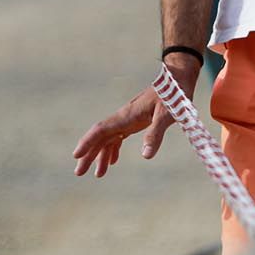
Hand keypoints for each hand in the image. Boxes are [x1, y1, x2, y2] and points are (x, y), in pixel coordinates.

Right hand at [74, 57, 199, 177]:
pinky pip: (118, 137)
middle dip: (88, 154)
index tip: (76, 155)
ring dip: (100, 155)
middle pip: (100, 137)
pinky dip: (113, 149)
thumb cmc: (173, 96)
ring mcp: (128, 119)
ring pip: (108, 139)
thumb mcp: (166, 115)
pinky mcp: (136, 121)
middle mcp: (123, 118)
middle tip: (79, 173)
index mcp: (126, 115)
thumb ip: (155, 134)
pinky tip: (113, 161)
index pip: (101, 130)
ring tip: (98, 174)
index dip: (87, 142)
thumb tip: (146, 156)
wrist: (178, 80)